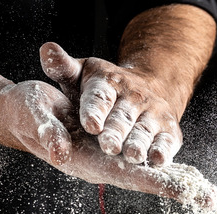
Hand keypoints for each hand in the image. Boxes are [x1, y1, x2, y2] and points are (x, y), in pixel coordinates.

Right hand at [0, 80, 215, 206]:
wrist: (22, 112)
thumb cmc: (27, 112)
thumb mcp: (35, 115)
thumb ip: (47, 132)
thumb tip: (60, 150)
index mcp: (86, 161)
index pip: (128, 175)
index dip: (155, 183)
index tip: (182, 192)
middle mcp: (102, 164)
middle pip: (145, 180)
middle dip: (176, 189)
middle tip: (208, 200)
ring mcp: (108, 159)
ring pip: (148, 174)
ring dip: (177, 184)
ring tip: (208, 195)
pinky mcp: (111, 150)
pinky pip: (143, 163)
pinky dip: (166, 168)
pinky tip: (187, 177)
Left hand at [39, 42, 181, 165]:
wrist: (149, 89)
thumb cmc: (105, 89)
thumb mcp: (83, 74)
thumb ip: (63, 67)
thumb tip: (47, 50)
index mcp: (110, 82)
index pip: (100, 97)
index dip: (95, 111)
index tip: (90, 125)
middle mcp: (134, 97)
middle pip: (123, 118)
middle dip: (116, 132)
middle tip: (109, 147)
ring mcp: (154, 114)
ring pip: (144, 131)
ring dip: (139, 144)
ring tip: (133, 156)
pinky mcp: (169, 130)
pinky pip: (167, 142)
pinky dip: (164, 151)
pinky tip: (158, 161)